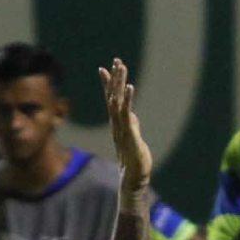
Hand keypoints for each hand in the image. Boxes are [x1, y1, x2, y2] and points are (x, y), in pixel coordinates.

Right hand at [98, 58, 151, 189]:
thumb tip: (131, 115)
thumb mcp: (133, 138)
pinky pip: (127, 113)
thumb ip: (131, 125)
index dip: (108, 84)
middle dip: (114, 78)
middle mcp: (117, 124)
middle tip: (116, 60)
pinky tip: (130, 87)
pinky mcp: (129, 134)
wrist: (133, 178)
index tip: (104, 68)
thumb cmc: (134, 161)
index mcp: (118, 124)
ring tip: (121, 67)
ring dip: (119, 83)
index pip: (111, 100)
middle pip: (113, 96)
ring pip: (118, 101)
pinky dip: (127, 99)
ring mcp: (122, 128)